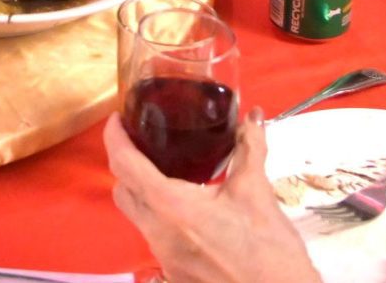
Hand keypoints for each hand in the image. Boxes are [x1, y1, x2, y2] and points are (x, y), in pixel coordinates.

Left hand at [105, 114, 319, 282]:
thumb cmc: (270, 254)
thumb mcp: (257, 193)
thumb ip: (250, 148)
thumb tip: (251, 118)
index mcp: (173, 208)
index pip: (126, 165)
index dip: (114, 137)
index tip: (117, 120)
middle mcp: (159, 235)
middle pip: (123, 192)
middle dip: (125, 163)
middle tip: (140, 142)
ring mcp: (165, 259)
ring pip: (137, 217)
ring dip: (142, 191)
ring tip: (165, 171)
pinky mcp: (176, 274)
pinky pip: (155, 238)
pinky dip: (159, 216)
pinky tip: (186, 208)